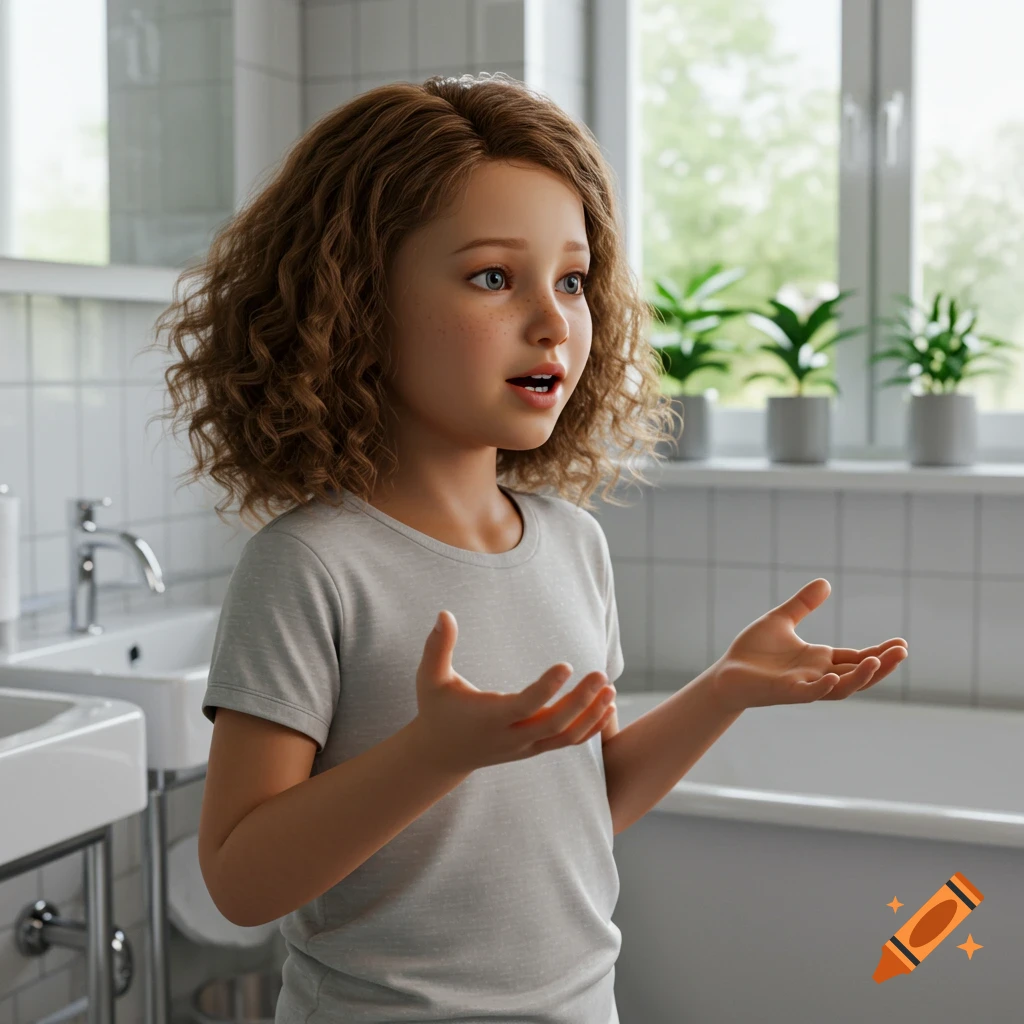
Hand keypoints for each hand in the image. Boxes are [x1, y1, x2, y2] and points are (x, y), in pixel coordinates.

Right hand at [413, 610, 617, 773]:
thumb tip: (444, 613)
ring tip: (610, 688)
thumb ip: (437, 646)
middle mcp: (511, 736)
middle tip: (601, 674)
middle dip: (581, 701)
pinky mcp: (533, 749)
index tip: (566, 665)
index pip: (524, 705)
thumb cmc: (436, 709)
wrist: (441, 754)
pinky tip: (607, 706)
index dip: (547, 688)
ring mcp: (524, 747)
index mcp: (489, 717)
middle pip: (554, 724)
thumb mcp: (429, 678)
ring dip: (591, 714)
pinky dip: (590, 727)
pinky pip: (567, 742)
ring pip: (566, 737)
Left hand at [708, 578, 908, 713]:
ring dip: (859, 677)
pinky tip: (832, 676)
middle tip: (902, 652)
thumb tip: (826, 582)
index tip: (901, 643)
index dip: (879, 652)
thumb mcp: (781, 620)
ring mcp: (803, 685)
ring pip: (840, 687)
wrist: (726, 674)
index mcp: (819, 659)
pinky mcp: (785, 692)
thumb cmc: (753, 652)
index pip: (857, 658)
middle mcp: (817, 675)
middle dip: (881, 665)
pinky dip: (822, 687)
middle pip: (857, 674)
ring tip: (877, 661)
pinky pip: (808, 693)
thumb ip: (803, 604)